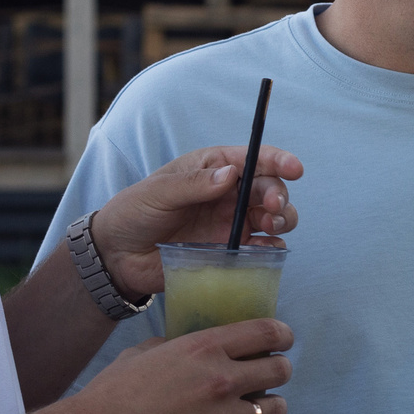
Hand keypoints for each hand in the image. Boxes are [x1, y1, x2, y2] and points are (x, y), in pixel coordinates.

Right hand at [68, 318, 294, 413]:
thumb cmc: (113, 393)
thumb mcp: (146, 352)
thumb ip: (181, 346)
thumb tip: (201, 347)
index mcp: (203, 348)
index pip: (266, 332)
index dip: (282, 334)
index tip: (283, 339)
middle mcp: (220, 380)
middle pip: (281, 370)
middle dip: (278, 369)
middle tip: (269, 374)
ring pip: (274, 409)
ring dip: (265, 406)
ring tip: (250, 407)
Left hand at [90, 144, 305, 300]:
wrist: (118, 256)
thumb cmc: (134, 213)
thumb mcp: (158, 192)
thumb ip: (193, 184)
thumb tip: (231, 174)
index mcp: (213, 168)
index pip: (253, 158)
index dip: (277, 160)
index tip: (294, 168)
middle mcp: (229, 193)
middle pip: (269, 188)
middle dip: (278, 194)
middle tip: (272, 207)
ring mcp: (233, 222)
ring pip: (275, 217)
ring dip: (283, 218)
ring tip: (271, 225)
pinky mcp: (232, 250)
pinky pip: (263, 248)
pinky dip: (273, 247)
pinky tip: (267, 248)